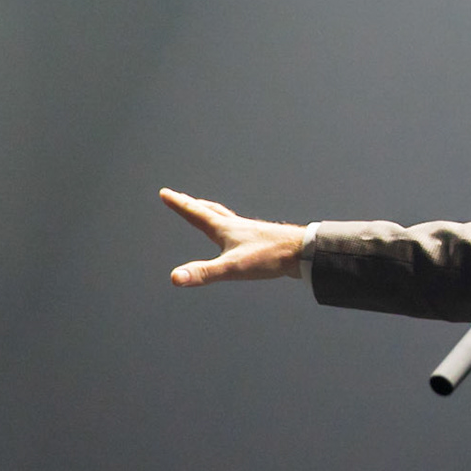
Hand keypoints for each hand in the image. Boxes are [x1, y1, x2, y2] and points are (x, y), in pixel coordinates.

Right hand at [160, 187, 305, 285]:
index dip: (179, 204)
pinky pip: (241, 229)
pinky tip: (238, 235)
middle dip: (192, 205)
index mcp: (226, 229)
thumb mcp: (232, 268)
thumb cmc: (270, 258)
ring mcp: (251, 231)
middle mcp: (237, 226)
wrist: (305, 252)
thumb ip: (204, 273)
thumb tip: (176, 278)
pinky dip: (231, 227)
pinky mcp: (263, 240)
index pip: (196, 213)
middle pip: (210, 211)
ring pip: (226, 218)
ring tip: (207, 211)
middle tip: (181, 198)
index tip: (165, 193)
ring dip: (212, 213)